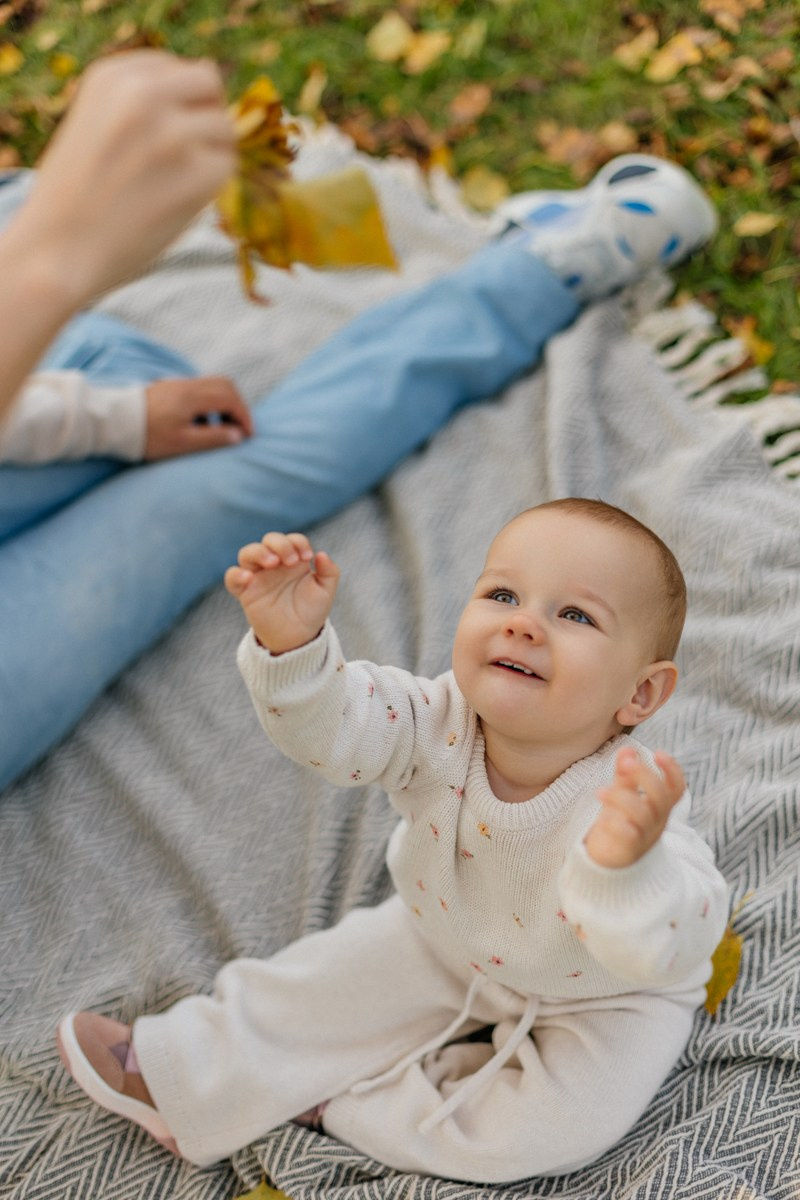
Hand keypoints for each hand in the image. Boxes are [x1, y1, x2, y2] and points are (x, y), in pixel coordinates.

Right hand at [15, 51, 235, 304]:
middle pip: (208, 84)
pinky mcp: (198, 173)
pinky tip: (175, 204)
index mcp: (113, 75)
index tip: (155, 141)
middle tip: (180, 161)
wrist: (57, 252)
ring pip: (223, 129)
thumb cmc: (77, 199)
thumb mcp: (95, 125)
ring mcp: (174, 132)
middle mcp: (144, 93)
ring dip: (209, 157)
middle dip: (202, 118)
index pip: (175, 67)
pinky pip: (227, 167)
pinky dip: (211, 188)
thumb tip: (211, 92)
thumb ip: (141, 105)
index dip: (176, 106)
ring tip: (169, 186)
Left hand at [144, 377, 251, 459]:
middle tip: (240, 429)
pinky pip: (199, 389)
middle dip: (238, 406)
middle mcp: (188, 384)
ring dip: (225, 404)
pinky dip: (210, 403)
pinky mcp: (170, 388)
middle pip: (226, 385)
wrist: (113, 421)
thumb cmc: (147, 436)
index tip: (249, 435)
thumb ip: (213, 438)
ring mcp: (178, 384)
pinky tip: (201, 423)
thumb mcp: (182, 443)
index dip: (244, 417)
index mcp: (193, 396)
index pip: (231, 399)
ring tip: (222, 428)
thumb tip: (237, 435)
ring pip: (213, 385)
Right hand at [224, 532, 340, 653]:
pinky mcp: (245, 592)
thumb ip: (330, 572)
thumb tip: (321, 554)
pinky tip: (248, 578)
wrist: (298, 637)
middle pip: (269, 540)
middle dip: (280, 544)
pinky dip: (236, 574)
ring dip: (259, 552)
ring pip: (248, 553)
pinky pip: (232, 577)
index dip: (298, 542)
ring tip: (273, 562)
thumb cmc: (311, 611)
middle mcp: (274, 564)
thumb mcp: (326, 592)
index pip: (292, 539)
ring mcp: (258, 576)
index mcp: (293, 560)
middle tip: (290, 561)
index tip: (307, 557)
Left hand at [584, 747, 684, 868]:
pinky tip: (603, 819)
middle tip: (625, 764)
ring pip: (642, 814)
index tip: (657, 752)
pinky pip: (627, 835)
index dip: (672, 770)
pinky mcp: (628, 850)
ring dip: (621, 797)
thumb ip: (626, 774)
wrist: (611, 864)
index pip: (676, 788)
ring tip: (600, 792)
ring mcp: (644, 836)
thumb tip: (628, 749)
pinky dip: (615, 823)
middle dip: (644, 776)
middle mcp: (656, 821)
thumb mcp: (625, 796)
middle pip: (661, 797)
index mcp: (659, 806)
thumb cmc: (621, 824)